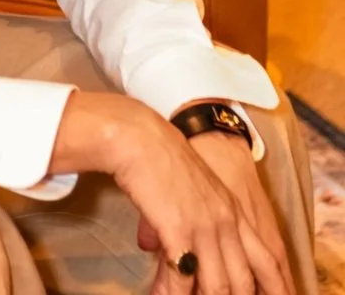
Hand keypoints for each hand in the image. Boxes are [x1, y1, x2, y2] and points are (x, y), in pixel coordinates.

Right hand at [136, 132, 295, 294]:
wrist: (140, 137)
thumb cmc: (157, 156)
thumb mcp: (186, 186)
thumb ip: (184, 216)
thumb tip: (155, 246)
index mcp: (234, 211)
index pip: (269, 261)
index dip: (275, 289)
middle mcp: (227, 223)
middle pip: (244, 282)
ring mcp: (206, 229)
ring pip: (218, 287)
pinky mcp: (180, 232)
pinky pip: (183, 280)